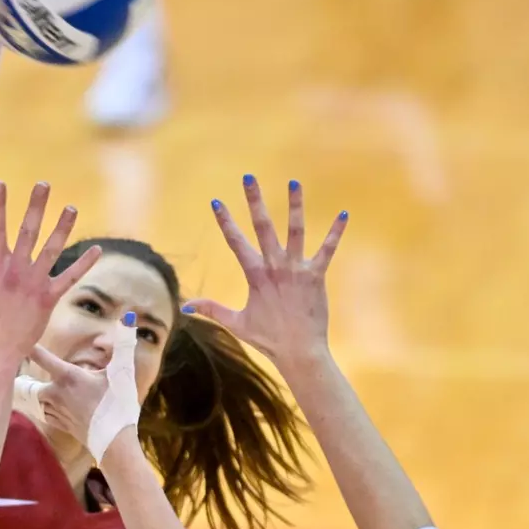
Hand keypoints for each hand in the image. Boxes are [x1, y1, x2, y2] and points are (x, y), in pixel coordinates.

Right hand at [0, 181, 99, 364]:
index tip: (0, 183)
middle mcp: (15, 271)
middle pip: (26, 232)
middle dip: (35, 207)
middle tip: (43, 184)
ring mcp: (33, 284)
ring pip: (51, 250)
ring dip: (62, 228)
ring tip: (71, 208)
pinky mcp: (49, 299)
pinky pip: (69, 278)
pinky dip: (84, 264)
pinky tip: (97, 250)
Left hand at [23, 315, 140, 462]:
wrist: (114, 441)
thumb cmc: (119, 404)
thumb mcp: (122, 371)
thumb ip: (122, 344)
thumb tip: (128, 316)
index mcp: (68, 376)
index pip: (41, 357)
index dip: (29, 346)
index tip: (17, 338)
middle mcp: (56, 393)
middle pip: (30, 382)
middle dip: (24, 376)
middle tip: (15, 370)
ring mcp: (56, 410)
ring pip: (35, 398)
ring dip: (31, 392)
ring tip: (22, 385)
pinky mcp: (60, 424)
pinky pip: (43, 413)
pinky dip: (40, 407)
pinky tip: (42, 404)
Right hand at [186, 176, 347, 367]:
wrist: (298, 351)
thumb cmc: (268, 339)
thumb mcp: (236, 323)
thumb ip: (212, 310)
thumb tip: (185, 307)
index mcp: (255, 275)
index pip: (236, 242)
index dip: (225, 221)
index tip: (216, 201)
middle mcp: (274, 267)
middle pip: (262, 226)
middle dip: (255, 201)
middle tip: (249, 177)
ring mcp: (296, 269)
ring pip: (294, 231)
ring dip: (294, 206)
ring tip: (294, 182)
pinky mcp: (316, 276)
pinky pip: (327, 250)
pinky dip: (335, 232)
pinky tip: (343, 214)